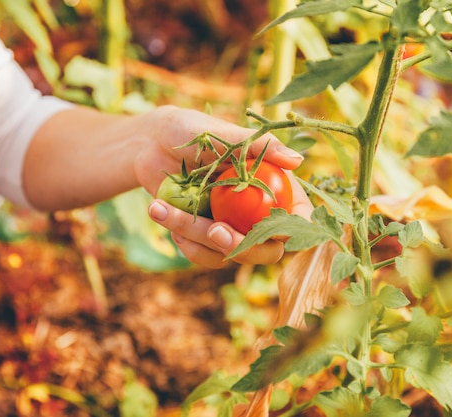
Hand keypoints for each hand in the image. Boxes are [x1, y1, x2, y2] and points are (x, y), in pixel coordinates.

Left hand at [142, 106, 313, 268]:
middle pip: (268, 250)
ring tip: (163, 210)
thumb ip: (263, 147)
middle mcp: (259, 213)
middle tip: (214, 231)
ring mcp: (234, 228)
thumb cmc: (194, 130)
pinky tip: (164, 214)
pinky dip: (185, 244)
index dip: (292, 231)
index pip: (299, 219)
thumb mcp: (228, 136)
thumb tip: (298, 160)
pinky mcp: (208, 238)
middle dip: (242, 247)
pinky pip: (206, 257)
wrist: (152, 143)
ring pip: (230, 255)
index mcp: (276, 188)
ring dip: (197, 239)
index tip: (270, 230)